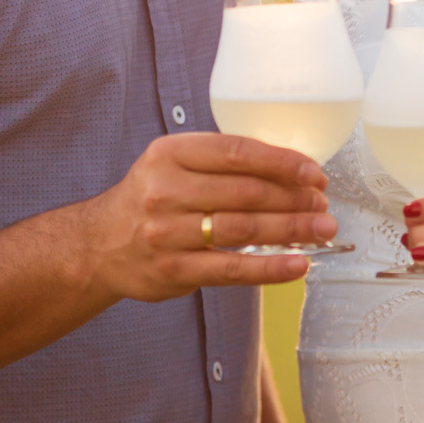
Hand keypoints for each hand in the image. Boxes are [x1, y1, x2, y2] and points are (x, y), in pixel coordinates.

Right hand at [89, 133, 335, 304]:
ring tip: (322, 230)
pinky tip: (298, 265)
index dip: (281, 162)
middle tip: (323, 205)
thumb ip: (218, 161)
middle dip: (294, 198)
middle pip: (245, 192)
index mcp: (169, 153)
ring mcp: (167, 232)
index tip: (313, 173)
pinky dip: (269, 267)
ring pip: (243, 229)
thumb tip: (288, 168)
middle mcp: (165, 190)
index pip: (235, 152)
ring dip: (291, 230)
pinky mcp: (173, 270)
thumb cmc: (150, 198)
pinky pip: (231, 268)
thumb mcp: (171, 163)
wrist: (99, 244)